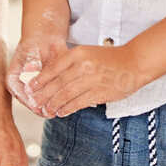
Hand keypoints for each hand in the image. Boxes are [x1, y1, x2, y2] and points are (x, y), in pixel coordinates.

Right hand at [5, 34, 66, 114]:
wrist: (46, 41)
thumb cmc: (34, 45)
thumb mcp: (31, 50)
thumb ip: (31, 60)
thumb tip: (31, 67)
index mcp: (14, 81)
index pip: (21, 96)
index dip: (30, 102)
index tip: (39, 106)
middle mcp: (24, 89)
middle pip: (33, 103)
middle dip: (43, 107)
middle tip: (53, 110)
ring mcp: (36, 91)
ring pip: (44, 104)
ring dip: (53, 105)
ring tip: (61, 104)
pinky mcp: (47, 91)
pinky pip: (54, 98)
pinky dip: (60, 99)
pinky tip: (68, 98)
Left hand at [27, 44, 148, 117]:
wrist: (135, 62)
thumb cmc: (110, 59)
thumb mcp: (88, 53)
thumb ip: (70, 63)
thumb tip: (50, 78)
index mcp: (78, 53)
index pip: (53, 68)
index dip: (40, 80)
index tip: (30, 88)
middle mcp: (83, 65)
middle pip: (56, 83)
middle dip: (43, 95)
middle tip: (33, 103)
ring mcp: (91, 79)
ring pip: (65, 94)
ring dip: (53, 104)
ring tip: (46, 110)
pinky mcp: (99, 92)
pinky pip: (78, 102)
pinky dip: (67, 108)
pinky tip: (61, 112)